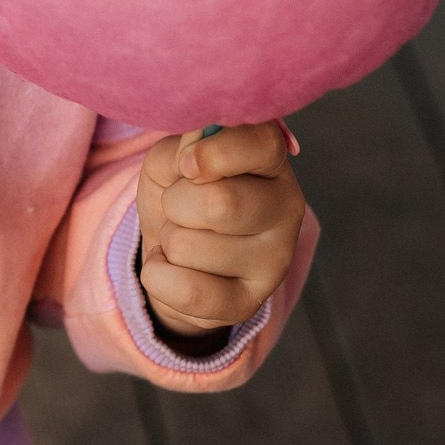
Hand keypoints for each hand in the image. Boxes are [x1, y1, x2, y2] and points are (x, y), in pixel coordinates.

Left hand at [136, 123, 304, 342]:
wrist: (171, 253)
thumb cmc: (178, 193)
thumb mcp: (171, 158)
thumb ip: (184, 144)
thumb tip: (194, 151)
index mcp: (271, 162)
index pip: (262, 143)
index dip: (212, 152)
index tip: (187, 165)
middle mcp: (286, 209)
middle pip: (219, 203)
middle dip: (175, 203)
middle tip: (178, 207)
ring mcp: (275, 260)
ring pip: (189, 246)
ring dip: (168, 240)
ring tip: (183, 237)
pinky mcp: (251, 302)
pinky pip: (188, 292)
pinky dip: (159, 275)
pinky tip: (173, 268)